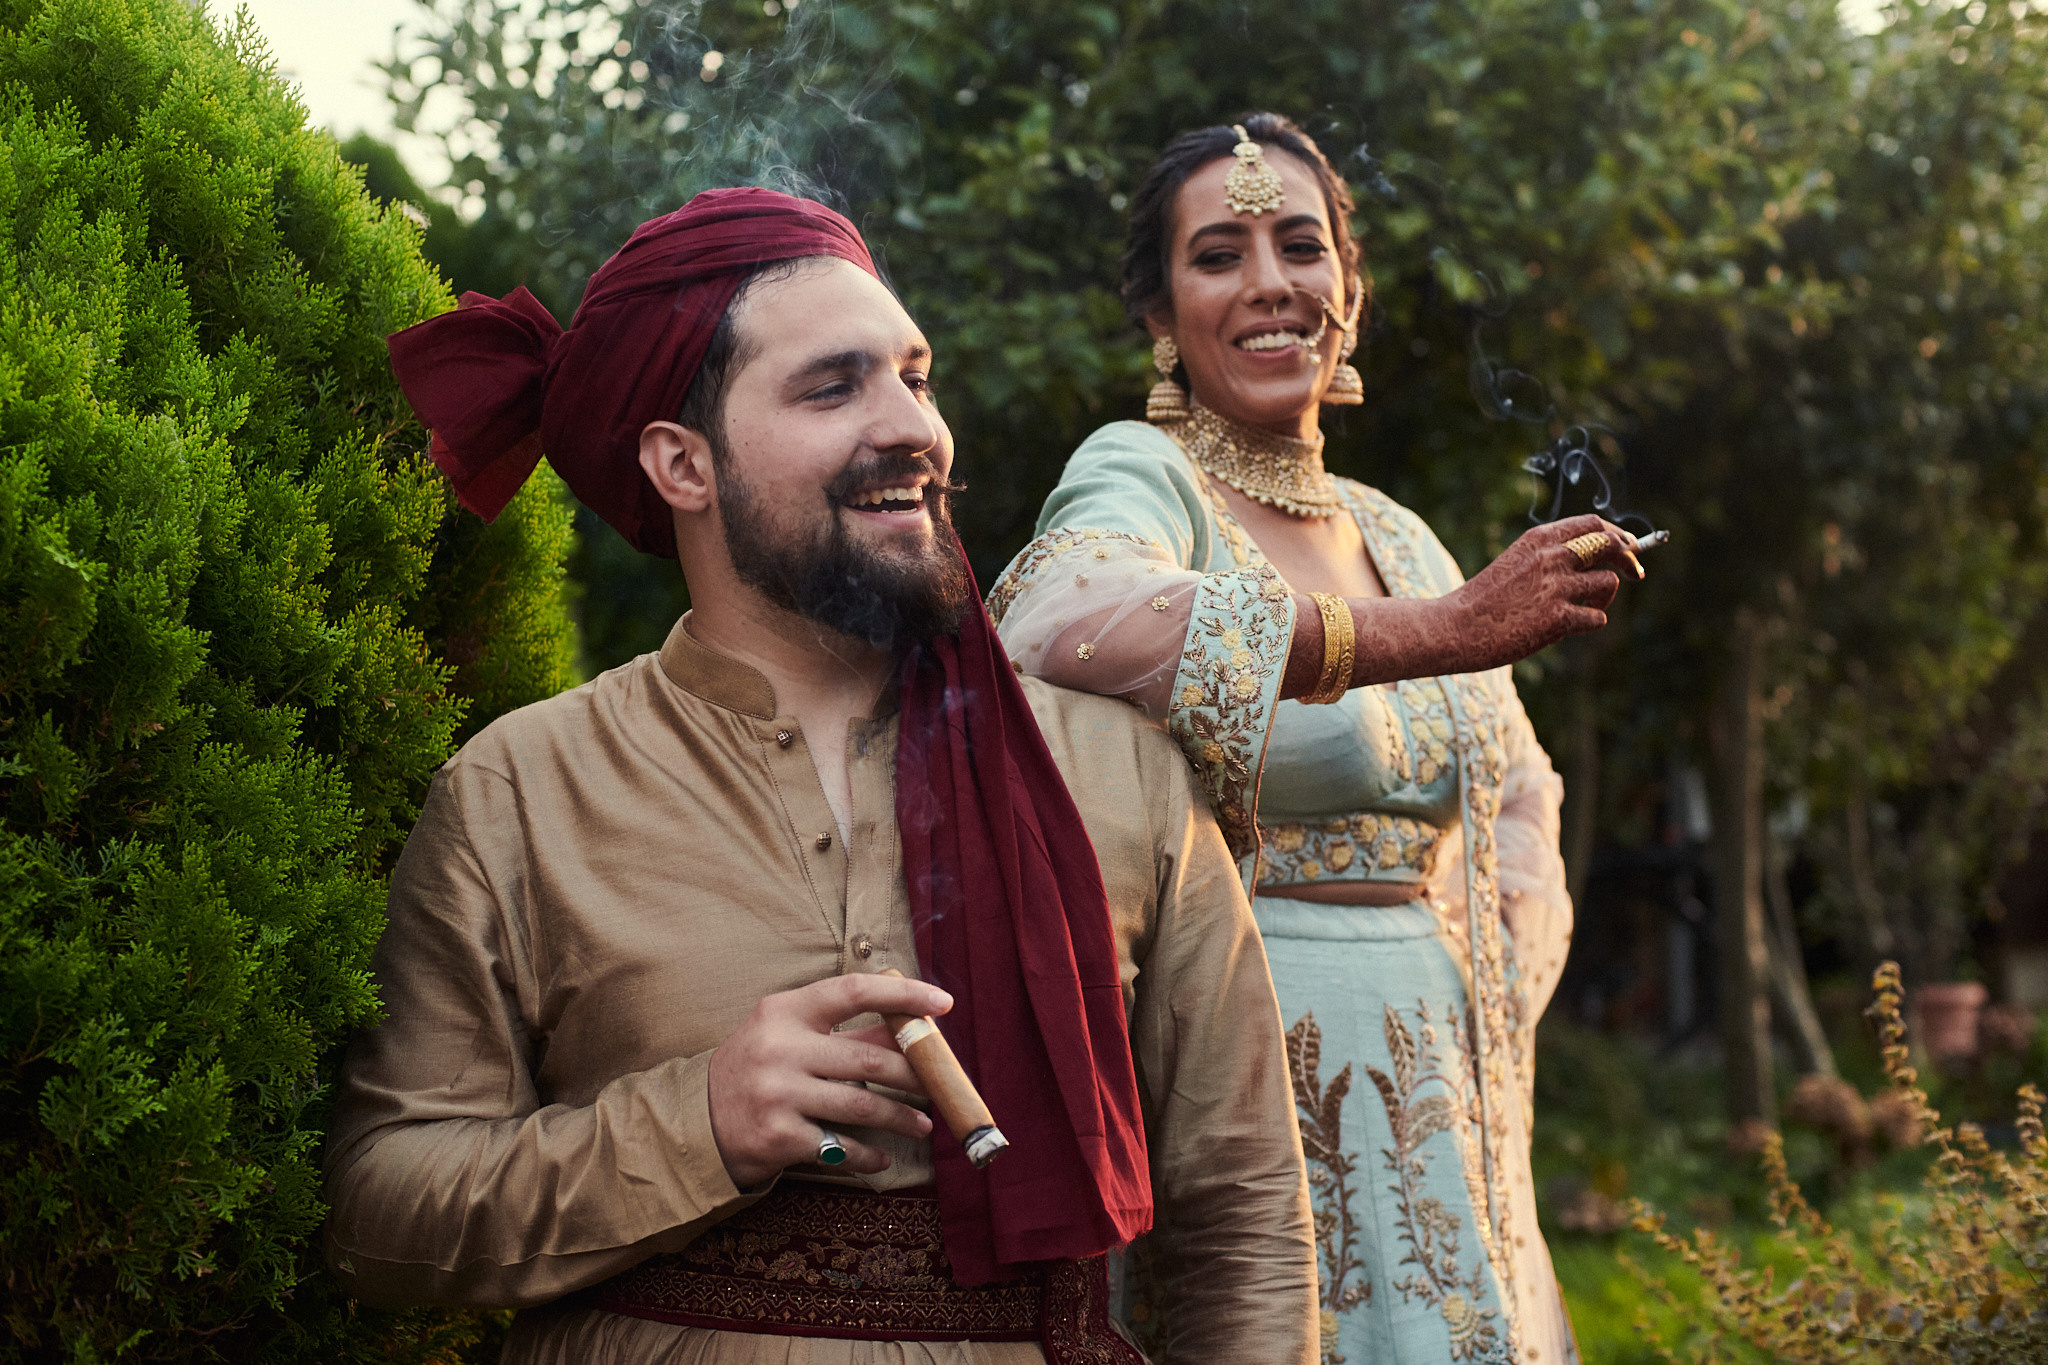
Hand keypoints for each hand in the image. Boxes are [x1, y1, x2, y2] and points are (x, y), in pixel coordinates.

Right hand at [707, 973, 951, 1186]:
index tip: (942, 1002)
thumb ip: (842, 1031)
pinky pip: (841, 1147)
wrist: (696, 1122)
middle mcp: (780, 1049)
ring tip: (921, 1123)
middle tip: (937, 1083)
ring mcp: (778, 1095)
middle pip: (868, 1059)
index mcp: (784, 1012)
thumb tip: (909, 1027)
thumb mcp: (788, 1035)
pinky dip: (868, 1155)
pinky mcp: (779, 1137)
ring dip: (901, 1117)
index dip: (903, 995)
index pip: (852, 991)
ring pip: (862, 1105)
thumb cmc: (755, 1069)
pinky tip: (882, 1157)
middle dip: (914, 1074)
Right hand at [1434, 514, 1639, 674]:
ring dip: (1603, 598)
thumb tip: (1597, 566)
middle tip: (1634, 572)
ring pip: (1608, 583)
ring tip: (1583, 609)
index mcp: (1538, 540)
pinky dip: (1588, 623)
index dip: (1617, 533)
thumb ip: (1550, 560)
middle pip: (1610, 545)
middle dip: (1629, 557)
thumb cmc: (1482, 601)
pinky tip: (1566, 629)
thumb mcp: (1514, 565)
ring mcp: (1556, 587)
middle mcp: (1551, 557)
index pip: (1593, 524)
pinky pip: (1597, 618)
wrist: (1454, 627)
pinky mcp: (1558, 618)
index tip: (1628, 545)